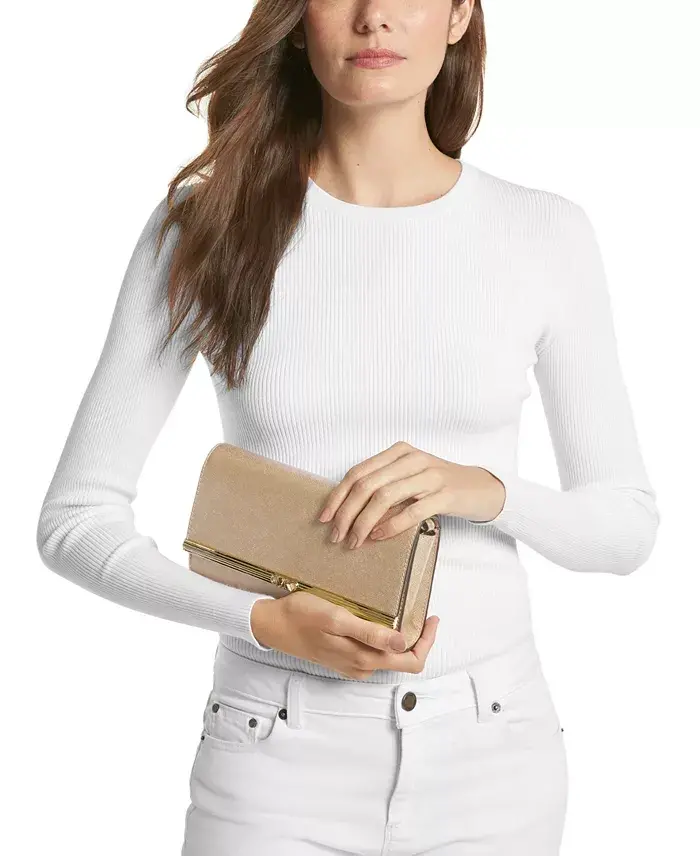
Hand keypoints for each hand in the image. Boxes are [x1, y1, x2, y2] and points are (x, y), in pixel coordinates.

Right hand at [251, 592, 439, 679]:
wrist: (272, 625)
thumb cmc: (302, 616)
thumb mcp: (336, 619)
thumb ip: (369, 633)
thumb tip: (400, 643)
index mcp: (363, 659)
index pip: (410, 661)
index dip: (426, 641)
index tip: (431, 618)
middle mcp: (361, 667)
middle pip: (403, 662)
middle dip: (419, 641)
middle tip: (425, 615)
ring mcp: (352, 665)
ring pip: (389, 659)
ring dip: (402, 641)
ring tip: (407, 615)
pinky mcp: (344, 658)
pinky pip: (374, 655)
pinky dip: (386, 641)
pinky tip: (382, 623)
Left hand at [317, 440, 505, 547]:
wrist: (481, 488)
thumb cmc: (438, 486)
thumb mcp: (408, 479)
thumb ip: (382, 487)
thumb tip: (346, 513)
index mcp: (398, 452)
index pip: (358, 472)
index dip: (337, 496)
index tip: (324, 518)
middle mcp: (412, 459)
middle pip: (367, 485)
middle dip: (347, 513)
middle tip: (337, 536)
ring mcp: (430, 475)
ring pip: (385, 497)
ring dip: (364, 522)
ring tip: (355, 541)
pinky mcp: (445, 494)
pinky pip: (412, 510)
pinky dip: (391, 525)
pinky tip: (379, 536)